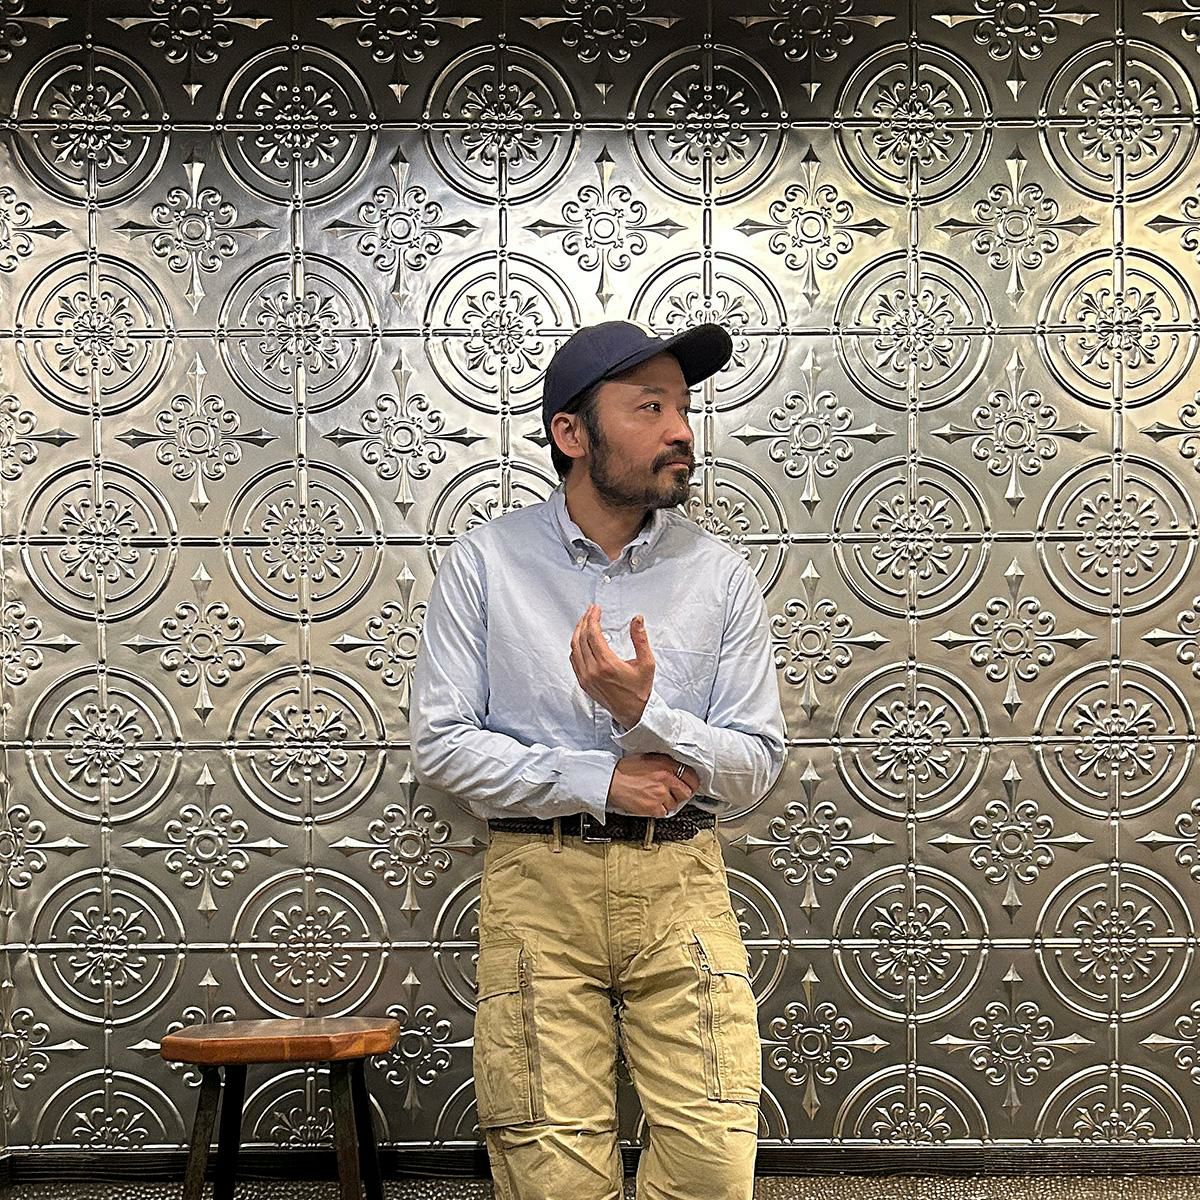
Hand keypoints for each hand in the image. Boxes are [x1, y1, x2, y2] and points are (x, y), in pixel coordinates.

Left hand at [570, 604, 653, 728]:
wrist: (633, 713)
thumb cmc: (640, 690)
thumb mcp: (647, 663)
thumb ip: (641, 639)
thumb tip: (637, 619)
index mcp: (607, 665)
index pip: (593, 634)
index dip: (593, 618)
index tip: (596, 609)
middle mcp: (592, 671)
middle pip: (581, 638)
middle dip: (585, 621)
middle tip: (591, 611)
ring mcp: (585, 677)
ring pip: (574, 648)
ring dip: (578, 632)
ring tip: (585, 621)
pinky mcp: (583, 683)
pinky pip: (574, 660)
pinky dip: (576, 646)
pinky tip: (581, 640)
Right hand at [607, 753, 699, 817]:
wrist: (611, 781)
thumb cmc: (625, 769)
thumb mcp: (649, 758)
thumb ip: (665, 763)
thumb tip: (678, 769)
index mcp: (666, 764)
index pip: (691, 776)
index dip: (691, 782)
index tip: (688, 785)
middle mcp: (666, 778)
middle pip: (687, 792)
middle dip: (681, 794)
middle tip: (673, 793)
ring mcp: (661, 794)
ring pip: (675, 804)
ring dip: (668, 803)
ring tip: (656, 797)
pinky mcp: (654, 807)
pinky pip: (665, 812)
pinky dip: (659, 810)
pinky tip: (651, 803)